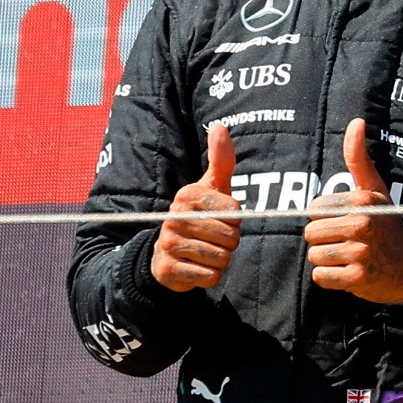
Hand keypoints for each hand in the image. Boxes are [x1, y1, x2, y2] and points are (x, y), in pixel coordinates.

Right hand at [151, 124, 241, 291]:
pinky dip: (211, 276)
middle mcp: (175, 217)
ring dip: (221, 260)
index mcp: (188, 195)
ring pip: (221, 258)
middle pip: (230, 237)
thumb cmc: (199, 216)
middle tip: (215, 238)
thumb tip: (219, 126)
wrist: (167, 254)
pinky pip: (210, 277)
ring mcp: (169, 244)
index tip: (221, 219)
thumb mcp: (211, 187)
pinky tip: (199, 267)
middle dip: (230, 242)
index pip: (235, 212)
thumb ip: (220, 159)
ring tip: (207, 252)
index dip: (235, 220)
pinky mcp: (168, 270)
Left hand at [304, 118, 402, 303]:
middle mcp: (361, 224)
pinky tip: (349, 272)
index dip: (326, 217)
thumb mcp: (375, 189)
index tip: (347, 221)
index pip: (314, 208)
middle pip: (311, 233)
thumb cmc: (386, 224)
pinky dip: (330, 278)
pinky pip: (320, 277)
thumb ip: (358, 157)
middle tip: (348, 241)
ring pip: (314, 255)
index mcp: (361, 200)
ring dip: (327, 259)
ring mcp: (360, 252)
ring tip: (349, 256)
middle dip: (325, 239)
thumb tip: (357, 121)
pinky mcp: (358, 278)